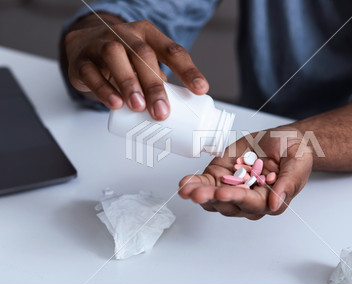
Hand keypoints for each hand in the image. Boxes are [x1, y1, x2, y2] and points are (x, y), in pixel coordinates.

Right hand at [64, 14, 208, 120]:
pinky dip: (103, 89)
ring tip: (138, 107)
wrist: (83, 46)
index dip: (188, 70)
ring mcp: (101, 44)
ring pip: (115, 57)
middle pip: (143, 55)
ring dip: (129, 83)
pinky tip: (115, 104)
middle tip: (162, 112)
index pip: (172, 50)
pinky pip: (91, 72)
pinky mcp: (82, 60)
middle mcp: (126, 35)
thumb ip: (160, 80)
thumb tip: (182, 111)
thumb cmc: (123, 58)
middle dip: (154, 85)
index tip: (200, 90)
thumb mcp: (144, 63)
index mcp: (148, 35)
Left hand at [179, 125, 312, 219]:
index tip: (225, 193)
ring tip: (187, 189)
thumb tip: (275, 204)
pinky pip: (206, 184)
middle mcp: (249, 199)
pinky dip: (194, 184)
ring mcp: (233, 188)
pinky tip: (185, 184)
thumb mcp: (298, 161)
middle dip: (212, 199)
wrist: (282, 140)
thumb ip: (289, 182)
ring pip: (213, 199)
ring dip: (199, 194)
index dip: (238, 199)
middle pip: (229, 204)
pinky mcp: (220, 177)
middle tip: (198, 194)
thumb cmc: (294, 151)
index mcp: (270, 199)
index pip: (253, 204)